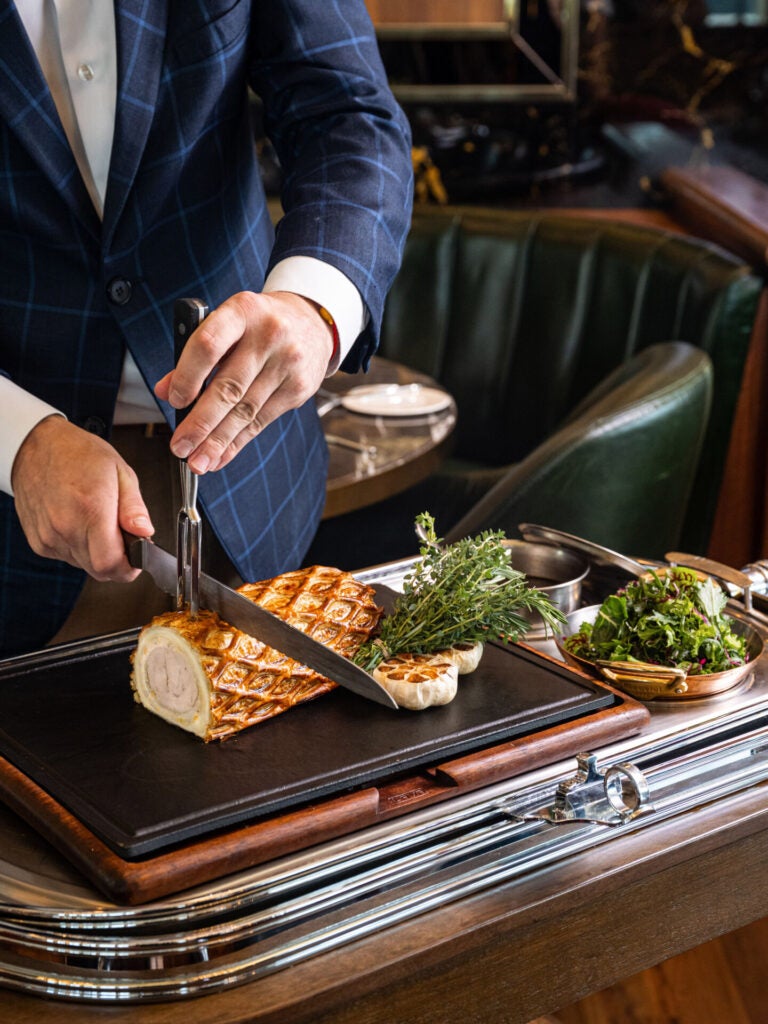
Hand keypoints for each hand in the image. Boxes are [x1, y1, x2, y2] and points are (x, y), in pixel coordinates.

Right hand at [11, 417, 153, 580]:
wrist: (37, 446)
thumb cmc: (79, 454)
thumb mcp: (120, 472)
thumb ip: (134, 507)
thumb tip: (146, 532)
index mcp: (91, 508)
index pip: (111, 564)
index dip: (129, 569)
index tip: (138, 559)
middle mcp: (66, 526)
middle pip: (98, 570)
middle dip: (117, 561)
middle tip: (122, 537)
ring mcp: (49, 536)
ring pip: (83, 565)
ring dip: (97, 553)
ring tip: (97, 522)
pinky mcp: (38, 541)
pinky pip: (67, 557)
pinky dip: (79, 547)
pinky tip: (79, 523)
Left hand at [154, 291, 334, 473]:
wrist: (310, 324)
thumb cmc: (258, 325)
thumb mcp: (227, 325)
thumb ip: (194, 354)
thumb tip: (164, 390)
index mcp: (242, 311)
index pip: (209, 345)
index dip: (188, 376)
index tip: (174, 401)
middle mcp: (269, 335)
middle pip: (229, 387)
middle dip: (201, 423)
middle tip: (181, 446)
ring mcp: (287, 363)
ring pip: (246, 411)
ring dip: (218, 441)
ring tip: (198, 460)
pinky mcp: (298, 388)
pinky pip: (261, 421)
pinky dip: (238, 442)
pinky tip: (221, 455)